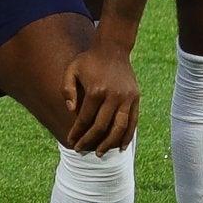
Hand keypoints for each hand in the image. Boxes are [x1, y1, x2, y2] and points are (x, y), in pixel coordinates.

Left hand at [62, 39, 139, 153]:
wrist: (113, 48)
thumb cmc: (89, 60)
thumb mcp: (71, 69)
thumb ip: (67, 90)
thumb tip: (70, 111)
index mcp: (95, 90)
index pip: (85, 119)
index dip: (77, 132)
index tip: (71, 141)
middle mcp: (113, 96)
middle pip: (101, 126)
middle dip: (90, 141)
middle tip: (81, 150)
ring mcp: (126, 98)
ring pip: (119, 128)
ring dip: (110, 143)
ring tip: (101, 154)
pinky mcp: (135, 98)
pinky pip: (133, 121)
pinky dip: (128, 135)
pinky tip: (122, 146)